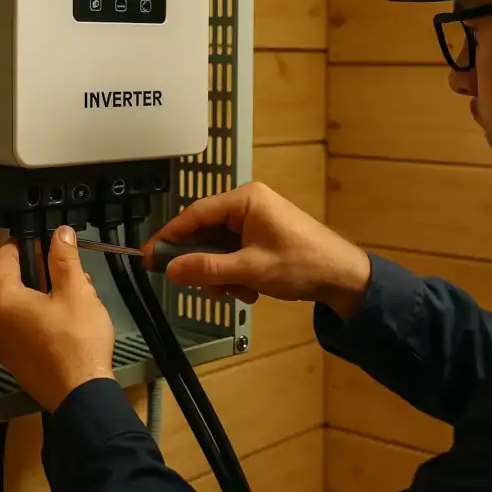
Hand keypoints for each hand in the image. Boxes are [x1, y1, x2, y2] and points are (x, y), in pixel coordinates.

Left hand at [0, 225, 115, 411]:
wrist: (81, 394)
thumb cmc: (77, 345)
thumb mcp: (76, 291)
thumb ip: (64, 258)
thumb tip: (60, 234)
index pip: (3, 254)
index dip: (27, 242)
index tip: (48, 241)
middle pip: (7, 278)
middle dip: (37, 268)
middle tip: (65, 267)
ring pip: (15, 301)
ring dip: (40, 291)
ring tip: (73, 292)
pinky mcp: (10, 355)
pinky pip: (17, 322)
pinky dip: (36, 313)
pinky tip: (64, 315)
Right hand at [143, 182, 371, 318]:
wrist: (343, 277)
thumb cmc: (302, 265)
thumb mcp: (250, 269)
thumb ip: (208, 268)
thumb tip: (170, 269)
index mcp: (244, 200)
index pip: (194, 215)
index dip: (169, 238)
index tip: (148, 258)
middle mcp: (247, 204)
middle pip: (204, 233)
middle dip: (205, 265)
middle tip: (208, 288)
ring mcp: (255, 220)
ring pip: (218, 248)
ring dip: (223, 275)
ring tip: (242, 292)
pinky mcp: (261, 236)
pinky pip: (233, 253)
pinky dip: (236, 274)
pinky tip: (251, 290)